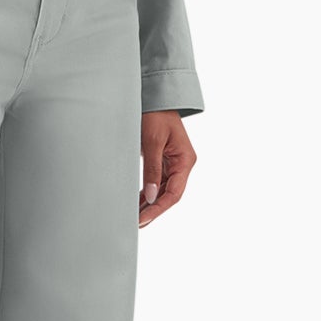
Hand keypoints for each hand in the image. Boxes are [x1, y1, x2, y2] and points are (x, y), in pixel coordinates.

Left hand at [138, 111, 196, 227]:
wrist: (155, 97)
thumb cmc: (155, 114)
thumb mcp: (152, 142)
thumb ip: (152, 170)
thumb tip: (152, 197)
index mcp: (185, 160)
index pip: (174, 193)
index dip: (159, 208)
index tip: (144, 218)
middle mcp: (182, 164)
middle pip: (170, 195)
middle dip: (154, 210)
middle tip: (137, 223)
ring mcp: (174, 163)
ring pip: (164, 191)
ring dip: (150, 204)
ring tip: (135, 217)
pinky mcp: (164, 161)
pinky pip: (158, 182)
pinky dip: (148, 193)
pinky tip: (137, 203)